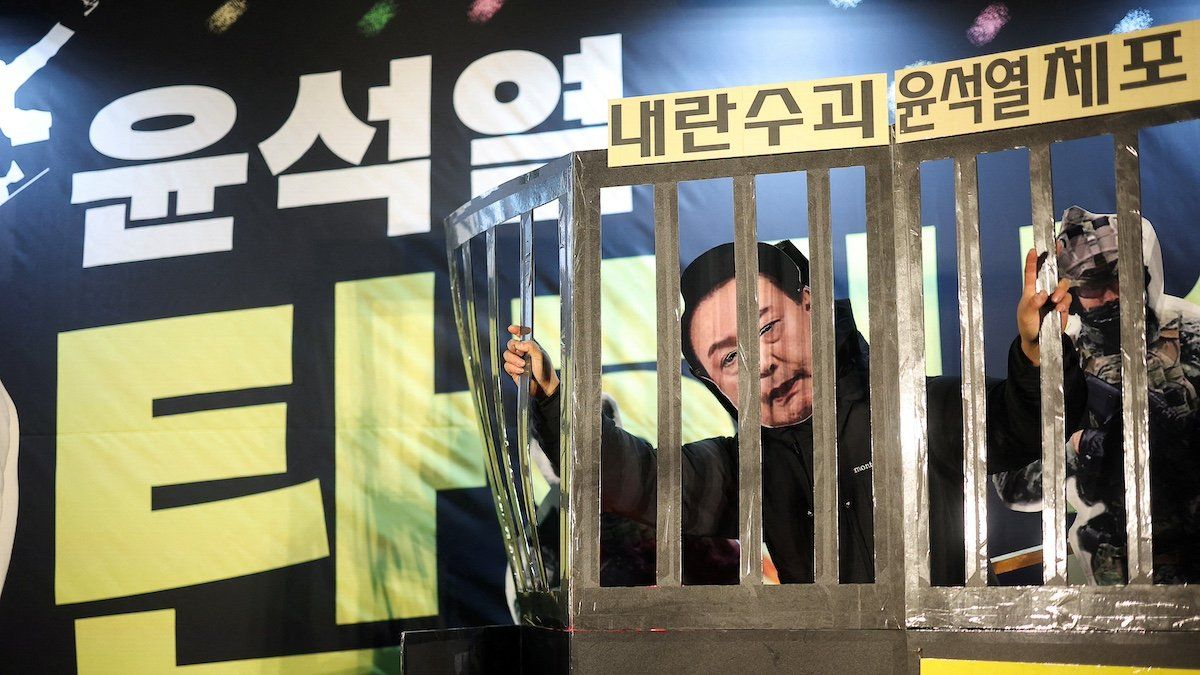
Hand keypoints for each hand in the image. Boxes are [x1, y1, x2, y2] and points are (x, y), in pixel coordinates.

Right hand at [503, 325, 558, 398]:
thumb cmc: (545, 371)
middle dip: (513, 347)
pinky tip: (521, 371)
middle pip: (510, 344)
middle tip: (520, 352)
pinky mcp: (513, 370)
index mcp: (531, 346)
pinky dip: (513, 368)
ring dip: (514, 360)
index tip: (511, 328)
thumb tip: (518, 343)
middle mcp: (523, 352)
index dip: (516, 330)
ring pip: (507, 354)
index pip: (522, 335)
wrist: (543, 387)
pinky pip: (507, 365)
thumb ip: (530, 346)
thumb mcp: (540, 355)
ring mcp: (517, 361)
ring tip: (523, 365)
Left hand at [1017, 248, 1070, 365]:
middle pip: (1052, 272)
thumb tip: (1042, 294)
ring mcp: (1054, 297)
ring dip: (1060, 290)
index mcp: (1030, 290)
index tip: (1034, 250)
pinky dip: (1065, 302)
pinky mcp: (1063, 305)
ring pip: (1062, 284)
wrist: (1038, 340)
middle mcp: (1044, 290)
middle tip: (1059, 249)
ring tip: (1055, 300)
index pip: (1031, 273)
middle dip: (1056, 258)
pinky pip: (1068, 298)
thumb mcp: (1026, 315)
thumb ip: (1033, 304)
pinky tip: (1059, 309)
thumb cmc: (1027, 325)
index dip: (1032, 261)